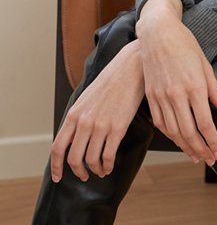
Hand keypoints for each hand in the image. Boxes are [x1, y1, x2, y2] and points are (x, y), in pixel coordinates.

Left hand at [50, 40, 144, 182]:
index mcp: (74, 114)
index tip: (59, 177)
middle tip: (84, 176)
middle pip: (74, 158)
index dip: (56, 166)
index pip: (58, 147)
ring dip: (96, 170)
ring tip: (100, 170)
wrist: (131, 68)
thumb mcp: (87, 97)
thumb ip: (79, 116)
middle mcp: (84, 122)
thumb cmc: (111, 80)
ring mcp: (101, 125)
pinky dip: (108, 165)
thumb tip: (75, 136)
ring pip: (92, 160)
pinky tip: (110, 165)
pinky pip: (108, 155)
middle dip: (79, 171)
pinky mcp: (118, 127)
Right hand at [136, 0, 216, 165]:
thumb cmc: (185, 45)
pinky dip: (169, 135)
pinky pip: (160, 122)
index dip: (213, 141)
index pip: (205, 123)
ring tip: (196, 155)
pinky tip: (178, 140)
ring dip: (186, 147)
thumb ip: (216, 91)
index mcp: (194, 86)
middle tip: (210, 160)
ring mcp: (161, 96)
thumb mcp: (205, 65)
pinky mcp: (151, 95)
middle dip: (201, 150)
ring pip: (173, 131)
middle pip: (189, 132)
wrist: (158, 32)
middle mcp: (177, 94)